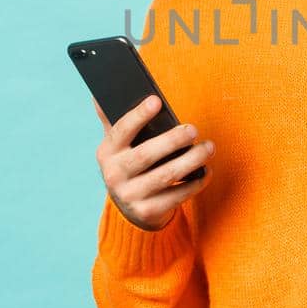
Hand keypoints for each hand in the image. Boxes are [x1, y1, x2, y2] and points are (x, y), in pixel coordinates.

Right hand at [94, 95, 213, 230]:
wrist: (130, 209)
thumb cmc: (130, 165)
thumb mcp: (118, 146)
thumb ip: (112, 121)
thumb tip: (97, 95)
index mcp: (106, 153)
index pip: (121, 131)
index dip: (138, 115)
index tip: (157, 101)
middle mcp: (114, 175)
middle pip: (145, 155)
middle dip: (171, 140)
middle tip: (193, 129)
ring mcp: (130, 196)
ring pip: (164, 176)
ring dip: (190, 160)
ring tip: (208, 147)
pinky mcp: (147, 212)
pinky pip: (176, 196)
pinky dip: (195, 183)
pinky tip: (206, 171)